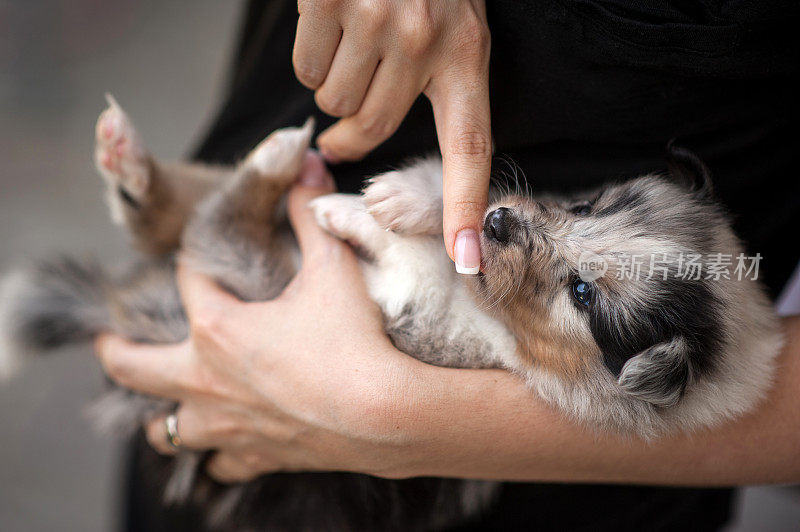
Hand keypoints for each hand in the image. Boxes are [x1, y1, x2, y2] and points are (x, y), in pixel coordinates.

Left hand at [94, 170, 417, 482]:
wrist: (386, 414)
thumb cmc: (354, 340)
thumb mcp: (333, 267)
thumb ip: (311, 213)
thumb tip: (306, 164)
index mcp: (217, 328)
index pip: (188, 279)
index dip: (197, 257)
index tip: (207, 251)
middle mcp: (207, 380)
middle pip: (135, 369)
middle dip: (116, 352)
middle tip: (106, 342)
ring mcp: (228, 425)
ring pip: (167, 430)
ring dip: (161, 414)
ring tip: (161, 408)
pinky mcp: (258, 456)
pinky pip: (221, 465)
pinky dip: (217, 455)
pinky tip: (225, 449)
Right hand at [294, 0, 490, 271]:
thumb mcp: (452, 18)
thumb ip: (432, 76)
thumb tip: (361, 140)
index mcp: (466, 53)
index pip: (470, 147)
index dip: (466, 209)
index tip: (468, 261)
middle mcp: (425, 42)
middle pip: (373, 129)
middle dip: (349, 136)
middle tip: (340, 132)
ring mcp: (378, 22)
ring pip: (334, 103)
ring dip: (331, 86)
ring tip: (350, 42)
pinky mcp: (332, 3)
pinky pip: (306, 71)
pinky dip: (310, 58)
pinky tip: (330, 22)